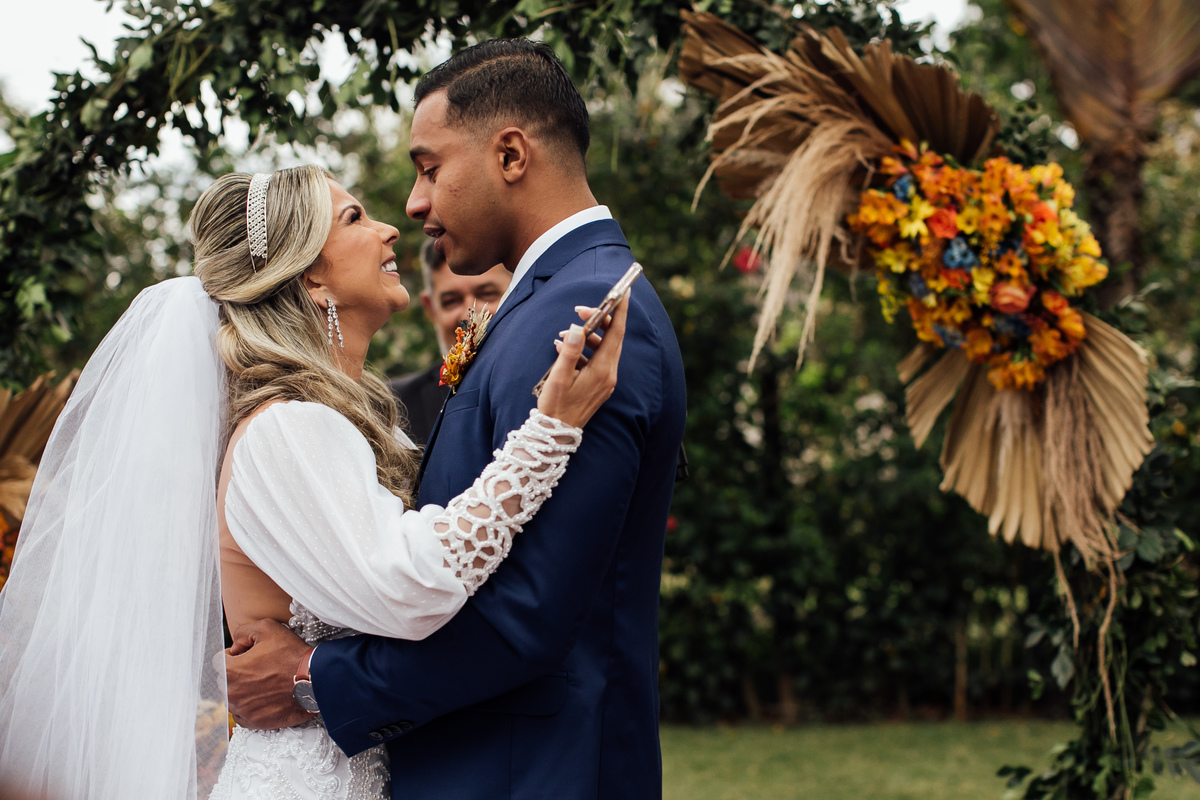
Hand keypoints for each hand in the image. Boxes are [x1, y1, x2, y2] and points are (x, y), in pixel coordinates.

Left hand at [224, 618, 314, 729]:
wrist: (314, 681)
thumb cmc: (291, 655)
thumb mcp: (267, 628)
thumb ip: (243, 632)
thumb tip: (235, 645)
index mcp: (230, 671)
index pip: (219, 661)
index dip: (234, 654)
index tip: (249, 654)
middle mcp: (231, 693)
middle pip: (224, 680)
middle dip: (237, 673)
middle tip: (260, 667)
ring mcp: (242, 710)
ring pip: (233, 697)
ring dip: (243, 690)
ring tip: (266, 682)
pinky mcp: (254, 722)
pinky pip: (242, 714)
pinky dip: (251, 706)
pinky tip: (266, 697)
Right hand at [535, 290, 628, 428]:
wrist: (556, 433)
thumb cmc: (556, 406)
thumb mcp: (558, 377)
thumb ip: (569, 351)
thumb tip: (576, 328)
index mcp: (603, 370)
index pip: (616, 333)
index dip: (620, 311)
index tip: (622, 292)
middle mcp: (609, 375)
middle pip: (612, 338)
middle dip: (599, 320)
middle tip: (581, 310)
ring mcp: (605, 381)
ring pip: (603, 349)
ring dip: (588, 336)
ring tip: (565, 332)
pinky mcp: (599, 386)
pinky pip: (596, 360)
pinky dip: (584, 350)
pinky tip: (564, 347)